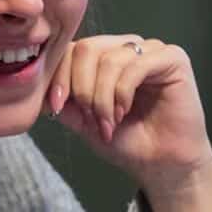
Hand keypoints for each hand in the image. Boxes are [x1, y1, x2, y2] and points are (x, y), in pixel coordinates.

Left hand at [45, 34, 211, 193]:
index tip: (55, 106)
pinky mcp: (172, 58)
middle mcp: (128, 47)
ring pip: (109, 60)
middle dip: (81, 88)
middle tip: (90, 119)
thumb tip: (38, 88)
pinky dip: (122, 93)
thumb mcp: (84, 120)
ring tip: (108, 123)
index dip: (59, 76)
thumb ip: (63, 101)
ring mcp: (151, 50)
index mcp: (106, 56)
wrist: (161, 164)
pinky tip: (124, 112)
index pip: (72, 49)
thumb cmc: (128, 141)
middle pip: (87, 49)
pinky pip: (136, 65)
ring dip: (102, 97)